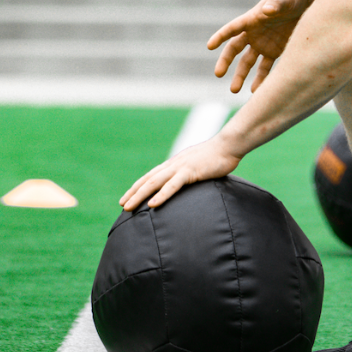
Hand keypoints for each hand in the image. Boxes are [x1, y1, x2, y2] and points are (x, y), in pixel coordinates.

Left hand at [119, 135, 241, 209]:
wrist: (229, 145)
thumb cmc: (218, 157)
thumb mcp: (199, 165)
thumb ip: (190, 173)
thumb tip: (186, 182)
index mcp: (175, 163)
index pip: (151, 175)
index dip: (138, 186)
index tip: (127, 197)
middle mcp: (173, 164)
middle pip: (148, 179)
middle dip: (133, 193)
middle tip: (122, 205)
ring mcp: (181, 167)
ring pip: (154, 182)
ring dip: (139, 195)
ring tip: (128, 207)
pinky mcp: (190, 171)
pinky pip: (173, 185)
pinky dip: (161, 195)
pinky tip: (152, 204)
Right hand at [207, 0, 314, 93]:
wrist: (309, 4)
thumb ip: (277, 3)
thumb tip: (266, 10)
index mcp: (253, 18)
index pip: (233, 28)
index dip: (221, 36)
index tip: (210, 46)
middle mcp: (254, 33)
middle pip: (234, 49)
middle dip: (225, 61)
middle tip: (218, 74)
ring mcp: (263, 43)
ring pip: (247, 62)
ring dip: (240, 75)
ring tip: (235, 90)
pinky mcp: (275, 51)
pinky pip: (265, 68)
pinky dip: (261, 79)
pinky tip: (257, 91)